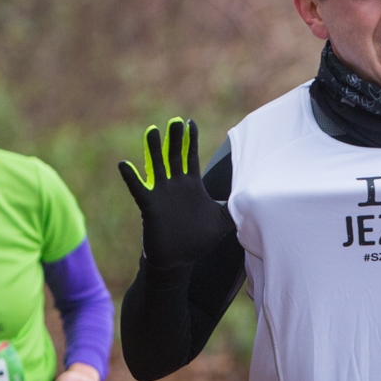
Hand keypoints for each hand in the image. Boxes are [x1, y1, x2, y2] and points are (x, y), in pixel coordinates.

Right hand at [117, 118, 234, 268]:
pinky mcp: (150, 206)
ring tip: (153, 131)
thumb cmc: (199, 239)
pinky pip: (139, 189)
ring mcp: (161, 194)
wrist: (179, 260)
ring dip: (154, 149)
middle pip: (175, 156)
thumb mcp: (222, 221)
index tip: (190, 122)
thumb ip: (235, 207)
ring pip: (157, 166)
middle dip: (175, 139)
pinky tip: (124, 164)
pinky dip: (131, 177)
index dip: (191, 140)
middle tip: (175, 120)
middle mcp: (175, 185)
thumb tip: (255, 199)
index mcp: (191, 185)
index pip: (191, 157)